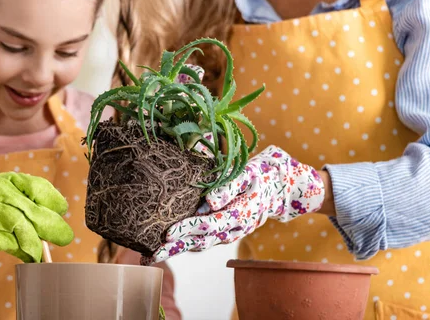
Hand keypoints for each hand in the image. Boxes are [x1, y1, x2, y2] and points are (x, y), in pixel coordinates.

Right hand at [0, 172, 72, 268]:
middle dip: (52, 226)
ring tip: (43, 253)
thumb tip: (54, 215)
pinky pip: (0, 241)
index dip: (53, 200)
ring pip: (18, 227)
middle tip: (65, 237)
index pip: (37, 186)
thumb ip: (26, 201)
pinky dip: (16, 250)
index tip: (61, 209)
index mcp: (7, 181)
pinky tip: (25, 256)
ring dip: (34, 243)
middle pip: (32, 211)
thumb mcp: (2, 191)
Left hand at [142, 145, 324, 263]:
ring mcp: (229, 233)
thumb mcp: (248, 175)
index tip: (167, 232)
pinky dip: (186, 245)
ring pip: (200, 244)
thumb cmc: (260, 175)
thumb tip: (208, 201)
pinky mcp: (226, 232)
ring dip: (177, 250)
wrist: (279, 188)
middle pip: (200, 241)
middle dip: (174, 248)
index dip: (188, 228)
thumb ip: (228, 187)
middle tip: (149, 255)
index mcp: (239, 214)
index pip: (209, 224)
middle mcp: (233, 229)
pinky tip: (170, 246)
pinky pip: (204, 241)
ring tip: (152, 255)